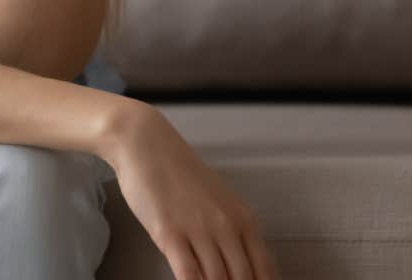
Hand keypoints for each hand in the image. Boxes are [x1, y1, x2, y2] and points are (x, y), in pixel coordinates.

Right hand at [107, 104, 278, 279]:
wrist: (147, 145)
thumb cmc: (178, 172)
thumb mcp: (217, 201)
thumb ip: (231, 232)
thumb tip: (237, 266)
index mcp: (244, 220)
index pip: (265, 271)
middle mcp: (227, 227)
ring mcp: (199, 231)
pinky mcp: (170, 234)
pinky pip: (188, 274)